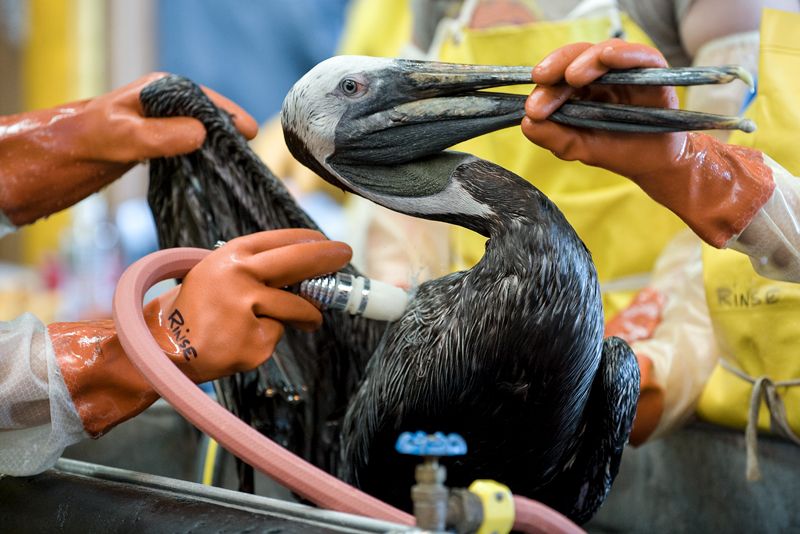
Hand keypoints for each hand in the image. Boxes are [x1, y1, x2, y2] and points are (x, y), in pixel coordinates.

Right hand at [51, 229, 351, 435]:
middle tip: (344, 255)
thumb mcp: (216, 273)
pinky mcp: (253, 342)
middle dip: (327, 258)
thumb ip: (254, 268)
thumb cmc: (195, 309)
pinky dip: (270, 339)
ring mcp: (246, 310)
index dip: (310, 240)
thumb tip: (306, 270)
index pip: (281, 240)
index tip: (329, 241)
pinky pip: (278, 336)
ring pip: (297, 308)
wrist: (163, 349)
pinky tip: (245, 340)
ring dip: (308, 315)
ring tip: (305, 320)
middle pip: (298, 262)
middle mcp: (239, 277)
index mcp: (229, 257)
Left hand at [65, 72, 257, 162]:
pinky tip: (214, 170)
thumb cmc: (91, 139)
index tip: (249, 132)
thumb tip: (202, 134)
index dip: (229, 114)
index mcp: (160, 89)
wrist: (67, 154)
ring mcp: (164, 121)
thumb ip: (162, 135)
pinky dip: (204, 156)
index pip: (204, 98)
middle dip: (229, 131)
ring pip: (200, 131)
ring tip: (237, 164)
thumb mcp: (126, 136)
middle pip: (207, 115)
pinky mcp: (162, 139)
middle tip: (248, 153)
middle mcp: (165, 102)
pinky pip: (190, 145)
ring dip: (217, 146)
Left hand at [521, 39, 773, 247]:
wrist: (653, 163)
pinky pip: (640, 55)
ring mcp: (626, 71)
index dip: (543, 88)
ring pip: (603, 52)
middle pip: (575, 57)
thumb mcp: (578, 147)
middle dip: (557, 66)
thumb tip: (526, 123)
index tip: (533, 107)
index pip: (556, 77)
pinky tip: (609, 56)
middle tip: (543, 79)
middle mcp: (600, 75)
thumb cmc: (616, 149)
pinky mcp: (653, 71)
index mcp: (579, 89)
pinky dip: (624, 53)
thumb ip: (553, 137)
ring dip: (586, 59)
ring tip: (573, 75)